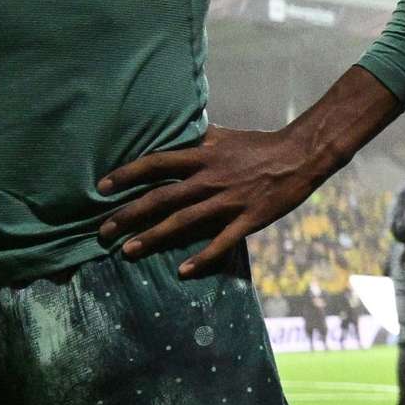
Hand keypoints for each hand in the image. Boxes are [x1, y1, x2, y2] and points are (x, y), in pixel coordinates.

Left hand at [97, 122, 337, 277]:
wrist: (302, 155)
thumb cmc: (260, 144)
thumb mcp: (224, 135)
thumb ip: (196, 138)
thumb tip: (172, 133)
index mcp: (203, 156)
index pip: (155, 164)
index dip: (126, 174)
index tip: (102, 187)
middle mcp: (210, 179)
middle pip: (161, 198)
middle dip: (128, 214)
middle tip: (103, 230)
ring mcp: (229, 201)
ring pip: (183, 221)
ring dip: (153, 237)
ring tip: (128, 250)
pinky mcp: (249, 219)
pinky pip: (222, 241)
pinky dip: (202, 258)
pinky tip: (183, 272)